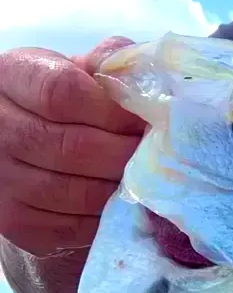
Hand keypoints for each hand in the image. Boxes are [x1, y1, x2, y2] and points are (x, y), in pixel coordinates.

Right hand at [0, 37, 142, 258]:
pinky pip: (76, 227)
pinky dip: (110, 217)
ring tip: (147, 178)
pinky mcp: (18, 222)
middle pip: (74, 148)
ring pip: (78, 193)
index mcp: (11, 78)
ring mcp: (3, 180)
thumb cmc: (62, 102)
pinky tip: (125, 202)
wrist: (23, 144)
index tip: (146, 119)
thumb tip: (141, 74)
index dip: (114, 111)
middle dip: (127, 153)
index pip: (63, 94)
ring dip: (123, 188)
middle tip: (157, 154)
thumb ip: (108, 65)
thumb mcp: (76, 71)